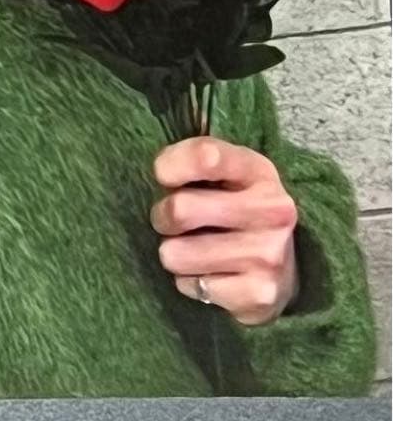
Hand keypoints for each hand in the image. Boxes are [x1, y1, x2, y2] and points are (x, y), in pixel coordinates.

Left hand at [150, 136, 298, 325]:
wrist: (287, 267)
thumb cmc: (237, 205)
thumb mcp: (225, 172)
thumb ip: (192, 160)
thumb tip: (162, 174)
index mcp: (259, 171)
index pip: (206, 157)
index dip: (170, 166)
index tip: (163, 176)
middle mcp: (272, 210)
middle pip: (180, 209)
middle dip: (162, 217)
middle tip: (173, 221)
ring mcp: (269, 254)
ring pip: (177, 254)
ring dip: (174, 253)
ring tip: (193, 249)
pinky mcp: (260, 294)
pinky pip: (191, 286)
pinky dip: (191, 282)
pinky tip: (211, 274)